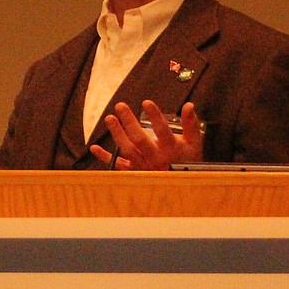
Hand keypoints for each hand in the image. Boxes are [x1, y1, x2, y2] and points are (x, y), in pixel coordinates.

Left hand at [90, 100, 204, 169]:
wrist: (183, 186)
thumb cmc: (188, 161)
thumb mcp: (194, 143)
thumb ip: (190, 124)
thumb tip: (189, 105)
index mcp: (171, 149)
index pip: (163, 130)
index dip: (155, 116)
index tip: (146, 102)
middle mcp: (155, 158)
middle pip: (139, 139)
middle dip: (129, 122)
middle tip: (120, 106)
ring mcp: (143, 166)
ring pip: (127, 150)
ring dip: (117, 134)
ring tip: (109, 118)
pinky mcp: (135, 172)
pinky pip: (118, 165)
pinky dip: (105, 157)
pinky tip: (94, 147)